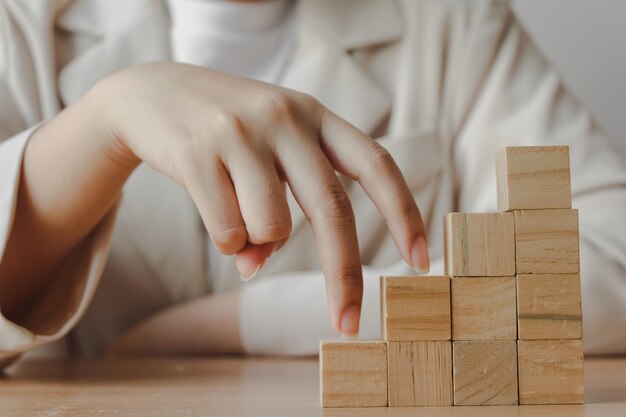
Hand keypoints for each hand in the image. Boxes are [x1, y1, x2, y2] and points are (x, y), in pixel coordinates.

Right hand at [97, 62, 429, 336]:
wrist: (149, 93)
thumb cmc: (223, 134)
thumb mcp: (265, 158)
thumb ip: (277, 208)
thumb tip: (257, 267)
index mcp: (315, 116)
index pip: (376, 164)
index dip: (404, 213)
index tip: (423, 261)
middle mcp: (286, 118)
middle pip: (333, 210)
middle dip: (344, 275)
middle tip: (349, 324)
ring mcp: (242, 131)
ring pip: (273, 228)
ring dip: (257, 244)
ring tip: (232, 214)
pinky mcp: (198, 150)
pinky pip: (229, 232)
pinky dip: (225, 242)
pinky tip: (208, 208)